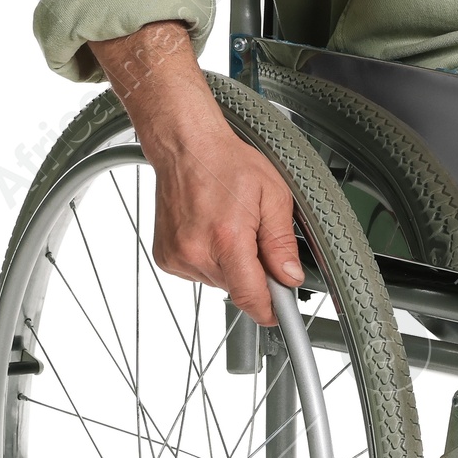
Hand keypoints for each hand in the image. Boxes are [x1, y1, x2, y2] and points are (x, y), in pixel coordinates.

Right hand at [90, 22, 303, 327]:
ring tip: (229, 225)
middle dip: (254, 271)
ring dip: (231, 264)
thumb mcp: (273, 196)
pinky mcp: (166, 257)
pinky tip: (212, 230)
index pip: (251, 298)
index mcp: (226, 240)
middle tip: (255, 236)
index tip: (281, 312)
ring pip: (219, 281)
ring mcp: (178, 257)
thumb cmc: (228, 163)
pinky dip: (211, 258)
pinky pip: (200, 272)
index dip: (271, 308)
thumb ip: (282, 242)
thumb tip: (290, 277)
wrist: (186, 146)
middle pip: (238, 289)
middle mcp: (197, 253)